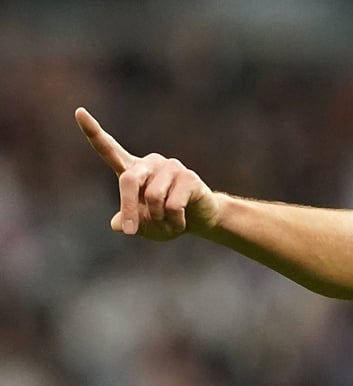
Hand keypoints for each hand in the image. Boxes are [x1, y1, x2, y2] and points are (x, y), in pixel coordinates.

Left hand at [75, 107, 219, 240]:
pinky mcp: (188, 177)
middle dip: (129, 209)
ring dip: (159, 218)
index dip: (93, 131)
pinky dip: (174, 221)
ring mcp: (170, 167)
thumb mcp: (142, 226)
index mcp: (132, 170)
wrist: (200, 218)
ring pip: (154, 197)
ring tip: (169, 222)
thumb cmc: (165, 219)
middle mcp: (149, 163)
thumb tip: (117, 224)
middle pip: (129, 180)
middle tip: (131, 231)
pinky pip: (173, 205)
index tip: (79, 112)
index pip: (108, 149)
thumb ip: (127, 223)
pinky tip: (181, 221)